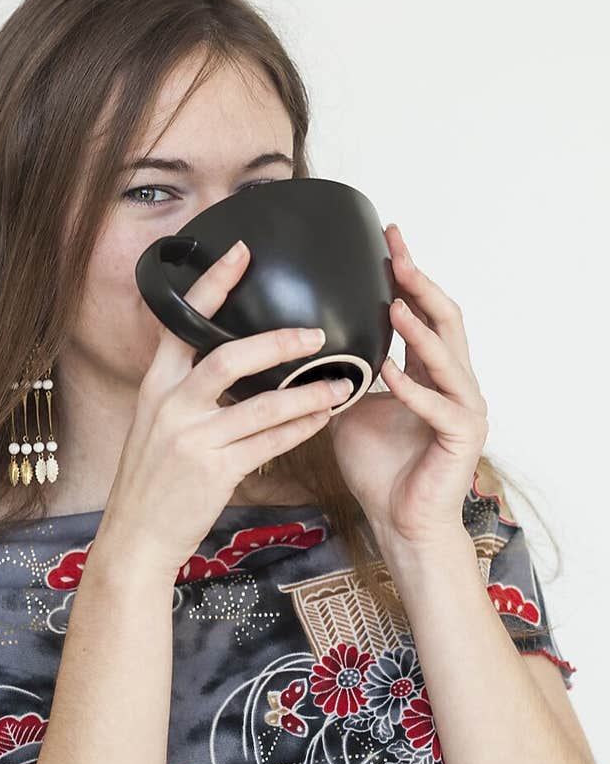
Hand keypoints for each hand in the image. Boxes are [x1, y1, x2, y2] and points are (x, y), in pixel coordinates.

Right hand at [102, 240, 347, 579]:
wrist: (136, 536)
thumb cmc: (152, 481)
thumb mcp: (156, 425)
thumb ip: (187, 393)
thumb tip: (233, 364)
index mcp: (155, 386)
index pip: (182, 322)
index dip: (213, 284)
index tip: (242, 252)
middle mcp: (171, 406)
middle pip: (228, 356)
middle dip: (278, 341)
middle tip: (315, 333)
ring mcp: (192, 439)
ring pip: (263, 405)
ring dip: (308, 393)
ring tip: (341, 383)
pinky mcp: (214, 472)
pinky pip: (270, 443)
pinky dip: (301, 429)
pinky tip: (323, 419)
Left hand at [326, 224, 488, 549]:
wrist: (399, 523)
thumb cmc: (380, 470)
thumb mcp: (348, 409)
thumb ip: (338, 375)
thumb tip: (299, 344)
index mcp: (429, 372)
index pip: (423, 311)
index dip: (407, 275)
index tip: (388, 240)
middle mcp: (454, 383)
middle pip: (445, 319)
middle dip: (420, 283)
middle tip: (397, 252)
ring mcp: (465, 409)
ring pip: (449, 357)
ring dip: (419, 330)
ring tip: (393, 303)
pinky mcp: (463, 438)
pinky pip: (440, 407)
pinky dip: (415, 388)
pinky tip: (391, 371)